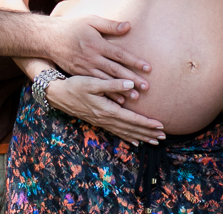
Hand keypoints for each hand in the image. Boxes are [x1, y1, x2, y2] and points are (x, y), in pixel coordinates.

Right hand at [44, 15, 151, 90]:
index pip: (120, 54)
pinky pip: (96, 85)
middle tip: (146, 87)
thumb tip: (128, 26)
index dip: (134, 61)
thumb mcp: (90, 20)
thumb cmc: (72, 27)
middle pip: (115, 70)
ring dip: (121, 90)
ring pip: (106, 81)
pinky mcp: (80, 74)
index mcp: (96, 44)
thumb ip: (109, 25)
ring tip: (135, 97)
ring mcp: (85, 68)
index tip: (148, 68)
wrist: (49, 38)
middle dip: (132, 79)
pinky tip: (117, 100)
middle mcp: (92, 58)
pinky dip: (107, 93)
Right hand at [47, 76, 165, 144]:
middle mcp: (106, 119)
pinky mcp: (98, 122)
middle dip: (148, 133)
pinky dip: (128, 137)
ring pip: (125, 132)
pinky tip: (135, 141)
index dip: (147, 123)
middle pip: (131, 129)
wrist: (59, 94)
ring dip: (141, 136)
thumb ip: (112, 84)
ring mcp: (102, 122)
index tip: (160, 125)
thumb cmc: (75, 86)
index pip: (132, 119)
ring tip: (154, 141)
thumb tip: (131, 84)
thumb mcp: (93, 82)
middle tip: (163, 137)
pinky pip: (117, 132)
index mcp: (107, 110)